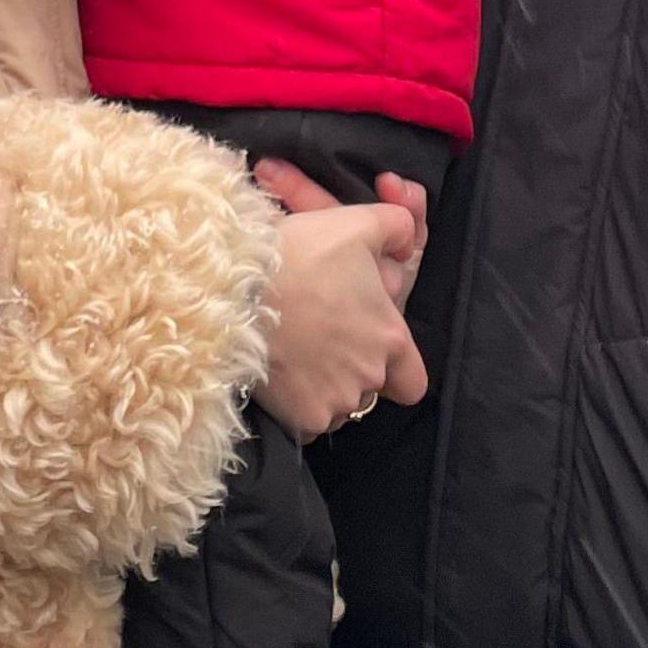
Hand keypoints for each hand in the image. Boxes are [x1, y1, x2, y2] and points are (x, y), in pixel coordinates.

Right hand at [252, 173, 427, 438]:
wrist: (233, 288)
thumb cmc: (298, 254)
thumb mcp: (357, 224)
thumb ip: (398, 227)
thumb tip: (409, 244)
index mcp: (391, 337)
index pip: (413, 381)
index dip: (396, 369)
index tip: (371, 351)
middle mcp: (370, 376)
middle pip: (372, 390)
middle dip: (353, 372)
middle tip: (322, 342)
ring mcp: (335, 402)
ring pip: (340, 407)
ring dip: (326, 389)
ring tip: (298, 355)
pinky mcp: (301, 418)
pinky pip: (308, 423)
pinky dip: (298, 405)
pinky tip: (281, 375)